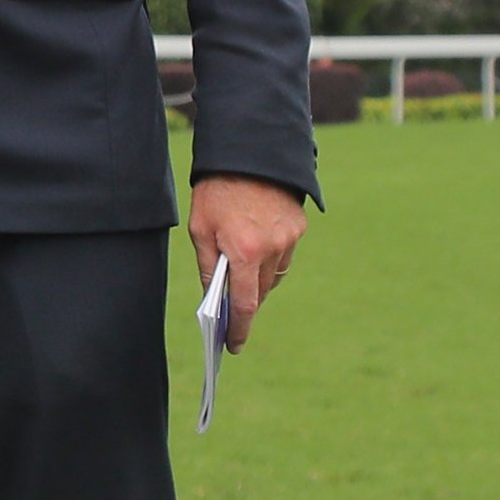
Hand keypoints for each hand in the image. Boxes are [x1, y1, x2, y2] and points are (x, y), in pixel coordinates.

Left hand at [189, 174, 308, 349]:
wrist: (248, 153)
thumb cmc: (216, 192)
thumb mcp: (200, 230)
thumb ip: (209, 268)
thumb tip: (214, 298)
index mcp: (245, 252)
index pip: (244, 305)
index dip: (238, 329)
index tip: (233, 345)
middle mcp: (273, 249)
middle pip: (260, 292)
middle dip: (245, 301)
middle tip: (229, 308)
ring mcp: (290, 238)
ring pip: (274, 276)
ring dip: (258, 278)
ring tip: (240, 266)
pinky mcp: (299, 226)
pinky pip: (284, 255)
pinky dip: (270, 257)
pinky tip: (256, 244)